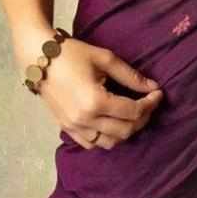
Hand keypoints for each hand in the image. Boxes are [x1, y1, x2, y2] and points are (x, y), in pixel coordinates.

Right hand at [21, 34, 164, 149]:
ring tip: (132, 114)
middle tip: (148, 103)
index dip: (150, 104)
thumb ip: (130, 76)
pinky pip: (92, 144)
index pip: (133, 111)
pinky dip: (107, 138)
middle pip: (125, 130)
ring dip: (126, 131)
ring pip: (110, 143)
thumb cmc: (71, 53)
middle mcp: (85, 120)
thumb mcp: (104, 59)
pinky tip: (112, 123)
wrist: (38, 58)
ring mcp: (74, 127)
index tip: (158, 93)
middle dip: (143, 118)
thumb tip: (153, 87)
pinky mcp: (66, 128)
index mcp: (96, 102)